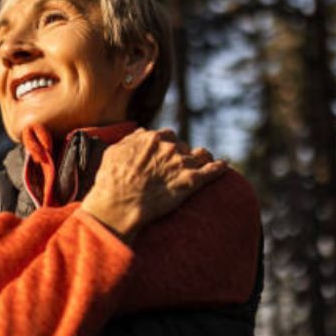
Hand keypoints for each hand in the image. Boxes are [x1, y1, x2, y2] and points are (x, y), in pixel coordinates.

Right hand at [80, 128, 226, 242]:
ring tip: (205, 162)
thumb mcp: (114, 152)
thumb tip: (141, 132)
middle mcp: (170, 147)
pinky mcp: (192, 181)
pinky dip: (219, 167)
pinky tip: (223, 166)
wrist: (120, 204)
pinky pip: (213, 171)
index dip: (166, 145)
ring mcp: (183, 163)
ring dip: (203, 158)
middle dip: (181, 154)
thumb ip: (130, 140)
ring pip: (201, 154)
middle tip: (178, 166)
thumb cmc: (112, 181)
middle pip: (183, 146)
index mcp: (153, 138)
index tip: (164, 153)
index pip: (166, 135)